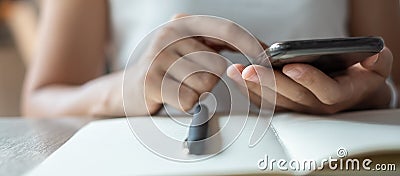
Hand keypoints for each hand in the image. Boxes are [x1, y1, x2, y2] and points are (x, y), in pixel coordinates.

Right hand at [122, 14, 263, 114]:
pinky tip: (171, 96)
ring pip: (205, 84)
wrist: (128, 89)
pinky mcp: (152, 81)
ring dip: (197, 93)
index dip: (249, 45)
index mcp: (182, 23)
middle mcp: (169, 35)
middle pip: (217, 64)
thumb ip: (216, 44)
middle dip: (209, 79)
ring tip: (177, 86)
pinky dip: (185, 104)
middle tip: (187, 79)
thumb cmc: (165, 71)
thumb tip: (256, 48)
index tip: (264, 58)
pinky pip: (189, 99)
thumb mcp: (188, 49)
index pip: (226, 30)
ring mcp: (158, 56)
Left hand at [227, 47, 392, 113]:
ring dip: (254, 86)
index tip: (291, 66)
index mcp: (341, 95)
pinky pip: (266, 102)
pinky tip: (236, 76)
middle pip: (293, 98)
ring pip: (276, 102)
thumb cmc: (361, 75)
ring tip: (236, 70)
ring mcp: (300, 109)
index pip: (326, 92)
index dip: (309, 79)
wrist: (352, 94)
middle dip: (270, 82)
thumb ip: (378, 62)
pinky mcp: (286, 107)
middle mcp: (319, 107)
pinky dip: (250, 89)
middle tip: (250, 69)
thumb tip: (374, 56)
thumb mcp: (377, 66)